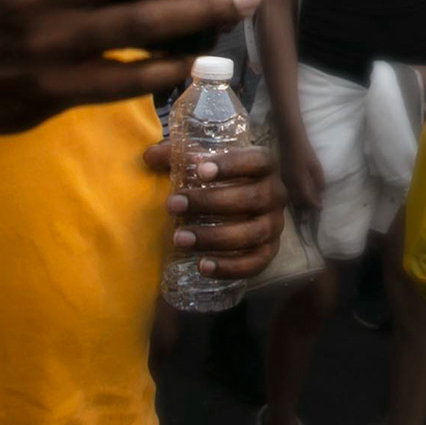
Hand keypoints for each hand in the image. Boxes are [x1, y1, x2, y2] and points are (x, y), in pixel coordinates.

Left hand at [144, 142, 286, 279]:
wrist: (242, 208)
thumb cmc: (220, 180)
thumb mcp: (203, 163)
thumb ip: (177, 157)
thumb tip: (150, 157)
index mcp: (265, 166)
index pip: (257, 161)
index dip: (231, 165)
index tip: (199, 171)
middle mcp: (276, 194)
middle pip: (251, 198)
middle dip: (210, 202)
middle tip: (172, 205)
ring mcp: (274, 225)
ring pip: (252, 233)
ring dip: (214, 237)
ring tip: (179, 239)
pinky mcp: (268, 252)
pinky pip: (255, 263)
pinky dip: (230, 267)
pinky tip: (202, 266)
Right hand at [278, 133, 325, 212]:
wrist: (290, 140)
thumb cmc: (306, 151)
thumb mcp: (316, 166)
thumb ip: (319, 181)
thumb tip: (322, 194)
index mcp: (300, 181)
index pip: (307, 199)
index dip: (314, 205)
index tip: (320, 208)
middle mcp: (290, 184)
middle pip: (298, 202)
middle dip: (306, 208)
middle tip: (313, 210)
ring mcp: (285, 180)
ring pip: (291, 198)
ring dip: (299, 204)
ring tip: (306, 206)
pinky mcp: (282, 177)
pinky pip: (288, 192)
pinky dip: (294, 197)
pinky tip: (299, 196)